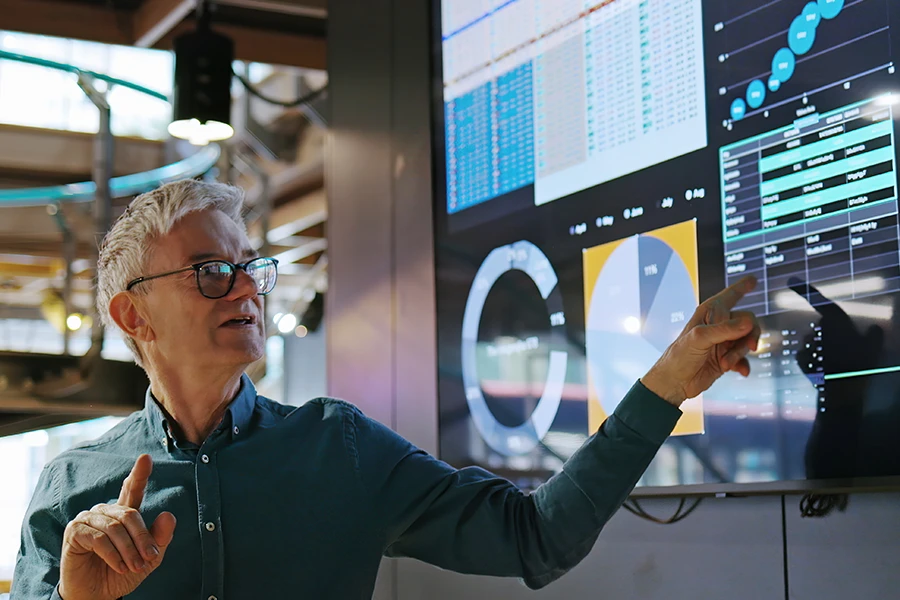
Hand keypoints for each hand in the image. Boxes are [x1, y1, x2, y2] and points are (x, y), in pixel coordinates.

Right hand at [58, 454, 175, 599]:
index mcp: (124, 513)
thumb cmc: (122, 573)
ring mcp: (88, 519)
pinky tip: (118, 567)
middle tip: (149, 559)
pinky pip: (99, 539)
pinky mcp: (75, 531)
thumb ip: (160, 538)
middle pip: (130, 514)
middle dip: (142, 539)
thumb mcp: (148, 558)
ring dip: (128, 550)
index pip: (133, 489)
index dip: (139, 473)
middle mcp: (105, 511)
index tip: (146, 458)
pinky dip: (112, 555)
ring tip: (134, 567)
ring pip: (115, 528)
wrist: (97, 595)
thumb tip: (169, 514)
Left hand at [641, 275, 760, 406]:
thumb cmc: (679, 356)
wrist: (675, 382)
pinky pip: (745, 358)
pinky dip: (744, 365)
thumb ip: (725, 330)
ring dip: (740, 353)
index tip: (753, 279)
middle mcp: (718, 325)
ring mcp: (724, 342)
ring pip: (747, 341)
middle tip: (750, 346)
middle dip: (749, 335)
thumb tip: (749, 323)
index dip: (742, 287)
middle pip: (748, 321)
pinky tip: (741, 371)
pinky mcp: (727, 357)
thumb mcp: (700, 339)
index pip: (729, 296)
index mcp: (709, 313)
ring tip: (726, 363)